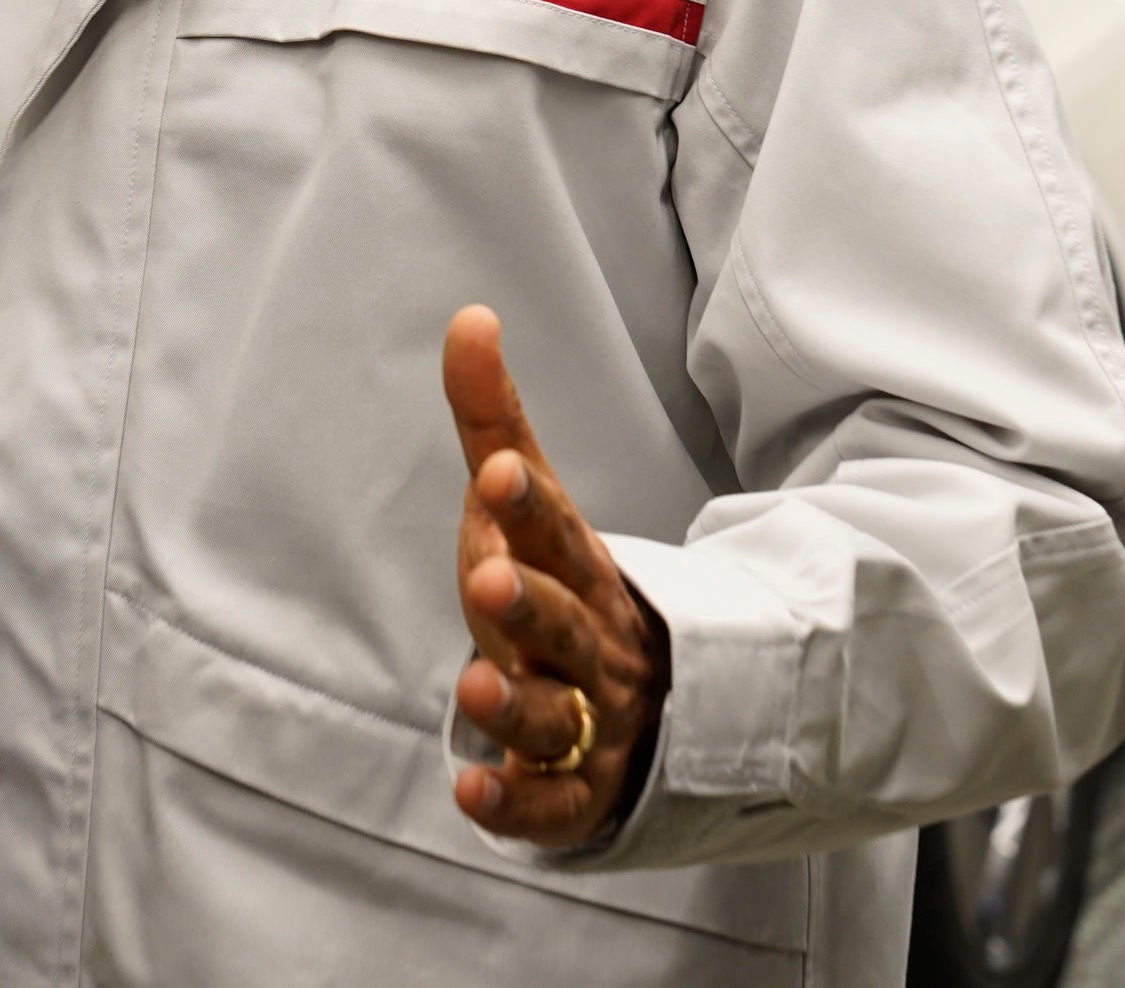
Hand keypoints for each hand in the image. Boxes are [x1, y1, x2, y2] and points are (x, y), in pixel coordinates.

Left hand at [442, 304, 666, 847]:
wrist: (656, 706)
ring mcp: (592, 722)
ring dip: (516, 705)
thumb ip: (495, 422)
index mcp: (581, 570)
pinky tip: (471, 796)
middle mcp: (592, 645)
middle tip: (486, 578)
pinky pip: (553, 807)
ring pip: (558, 717)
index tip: (497, 474)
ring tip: (470, 688)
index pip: (559, 533)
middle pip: (565, 623)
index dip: (529, 507)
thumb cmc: (566, 591)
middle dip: (530, 603)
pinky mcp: (579, 792)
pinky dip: (516, 806)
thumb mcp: (530, 510)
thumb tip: (468, 317)